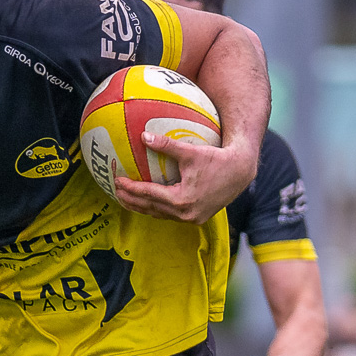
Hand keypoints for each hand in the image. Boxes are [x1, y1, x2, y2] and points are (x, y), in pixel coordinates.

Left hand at [111, 133, 256, 223]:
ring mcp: (190, 219)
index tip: (117, 180)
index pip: (148, 194)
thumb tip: (143, 136)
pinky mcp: (196, 218)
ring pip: (158, 214)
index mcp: (181, 200)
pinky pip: (169, 215)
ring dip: (141, 207)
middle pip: (149, 208)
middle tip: (115, 191)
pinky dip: (156, 208)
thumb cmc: (217, 158)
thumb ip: (166, 145)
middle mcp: (184, 214)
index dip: (130, 188)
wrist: (241, 172)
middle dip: (130, 200)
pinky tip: (146, 201)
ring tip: (125, 198)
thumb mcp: (190, 152)